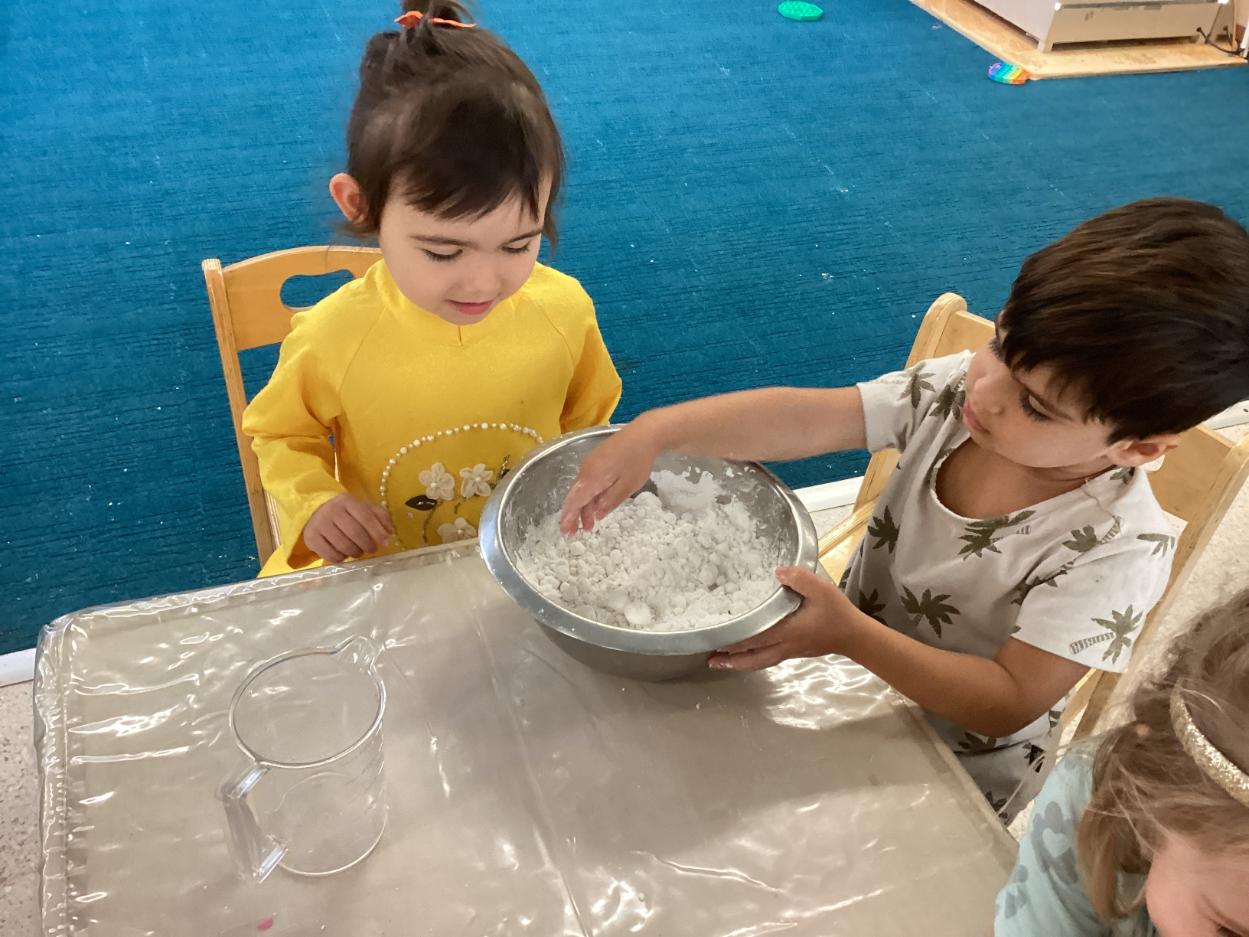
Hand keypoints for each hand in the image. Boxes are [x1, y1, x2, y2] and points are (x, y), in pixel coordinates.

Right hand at [303, 494, 394, 563]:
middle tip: (372, 549)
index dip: (378, 531)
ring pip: (343, 545)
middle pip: (355, 533)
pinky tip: (344, 554)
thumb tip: (390, 531)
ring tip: (359, 552)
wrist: (315, 512)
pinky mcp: (311, 538)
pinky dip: (341, 558)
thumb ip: (379, 516)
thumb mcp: (362, 508)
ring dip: (356, 553)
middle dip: (368, 545)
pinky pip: (330, 554)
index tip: (386, 543)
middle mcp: (332, 511)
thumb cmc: (345, 513)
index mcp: (347, 501)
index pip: (365, 516)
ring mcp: (319, 525)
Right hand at [559, 423, 661, 533]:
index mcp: (591, 478)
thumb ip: (610, 501)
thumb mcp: (627, 486)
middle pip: (576, 496)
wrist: (644, 433)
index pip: (575, 501)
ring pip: (583, 490)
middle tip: (575, 533)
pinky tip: (596, 506)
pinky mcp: (597, 460)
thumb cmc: (637, 461)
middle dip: (574, 515)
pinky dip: (590, 496)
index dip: (569, 517)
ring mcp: (591, 464)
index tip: (565, 531)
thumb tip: (596, 514)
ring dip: (585, 507)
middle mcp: (586, 470)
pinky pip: (588, 482)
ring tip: (589, 525)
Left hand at [708, 567, 864, 670]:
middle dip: (731, 660)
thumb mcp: (821, 590)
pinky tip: (750, 654)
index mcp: (787, 632)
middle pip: (753, 658)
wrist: (856, 636)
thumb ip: (799, 578)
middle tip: (710, 661)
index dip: (734, 642)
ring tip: (723, 661)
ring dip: (741, 662)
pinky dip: (754, 658)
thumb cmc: (838, 614)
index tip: (715, 642)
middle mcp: (785, 645)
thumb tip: (777, 571)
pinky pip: (769, 658)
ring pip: (760, 661)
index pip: (754, 638)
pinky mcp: (796, 651)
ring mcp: (790, 651)